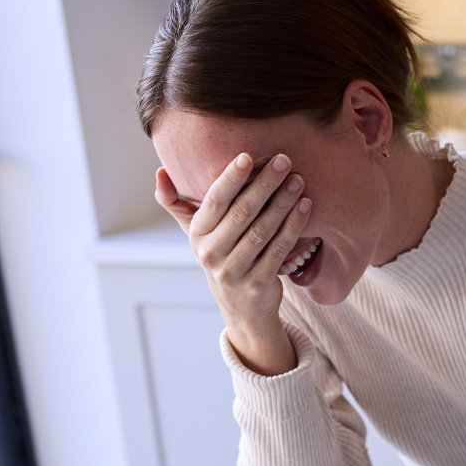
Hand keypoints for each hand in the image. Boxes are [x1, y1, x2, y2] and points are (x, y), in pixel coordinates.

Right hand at [154, 152, 310, 374]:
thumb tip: (160, 172)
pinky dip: (294, 226)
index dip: (230, 178)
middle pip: (242, 212)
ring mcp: (235, 270)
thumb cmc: (221, 257)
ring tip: (298, 180)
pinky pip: (279, 249)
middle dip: (264, 184)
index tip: (248, 156)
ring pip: (262, 230)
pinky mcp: (259, 283)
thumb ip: (177, 203)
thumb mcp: (197, 233)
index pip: (214, 201)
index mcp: (197, 235)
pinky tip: (306, 206)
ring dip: (283, 202)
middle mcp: (212, 253)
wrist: (242, 308)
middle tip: (284, 161)